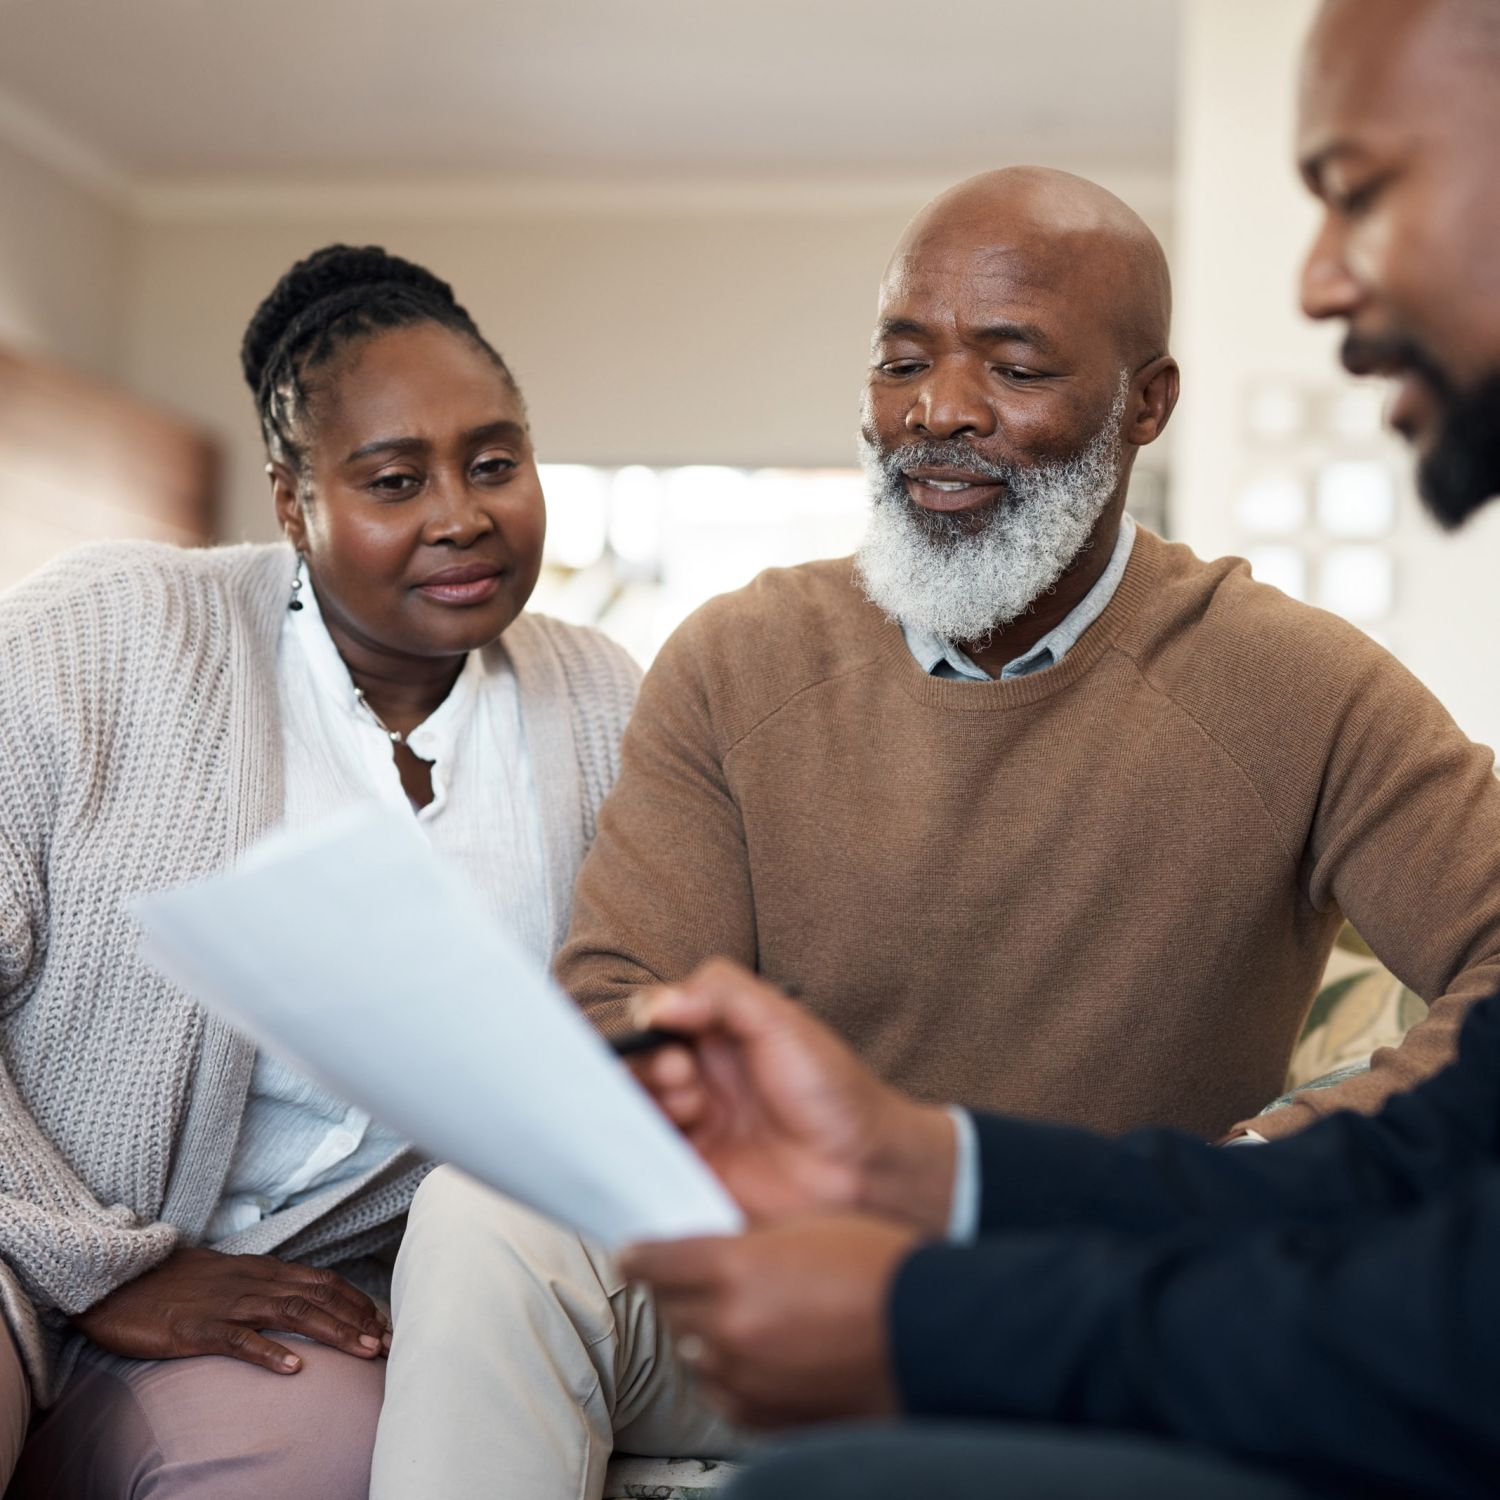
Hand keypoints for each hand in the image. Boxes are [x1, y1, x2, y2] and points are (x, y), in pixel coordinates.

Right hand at [73, 1246, 390, 1373]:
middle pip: (317, 1295)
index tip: (383, 1322)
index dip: (355, 1301)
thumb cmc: (171, 1283)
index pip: (321, 1281)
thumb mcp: (225, 1277)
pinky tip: (293, 1368)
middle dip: (357, 1319)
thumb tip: (294, 1298)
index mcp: (260, 1270)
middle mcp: (252, 1281)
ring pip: (291, 1312)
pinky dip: (269, 1351)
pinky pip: (238, 1340)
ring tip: (362, 1350)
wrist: (117, 1279)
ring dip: (331, 1331)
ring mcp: (226, 1303)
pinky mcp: (196, 1327)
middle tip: (387, 1342)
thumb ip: (260, 1285)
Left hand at [620, 1215, 919, 1428]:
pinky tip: (756, 1352)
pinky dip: (726, 1371)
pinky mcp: (762, 1416)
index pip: (651, 1261)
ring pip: (689, 1350)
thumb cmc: (879, 1271)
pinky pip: (718, 1391)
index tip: (637, 1253)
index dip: (641, 1254)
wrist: (929, 1335)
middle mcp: (729, 1326)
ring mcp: (743, 1377)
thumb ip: (747, 1235)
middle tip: (691, 1277)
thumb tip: (710, 1243)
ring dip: (701, 1330)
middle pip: (665, 1305)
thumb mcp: (806, 1223)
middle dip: (673, 1288)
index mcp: (735, 1269)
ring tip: (738, 1314)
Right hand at [633, 960, 956, 1231]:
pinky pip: (648, 1161)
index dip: (651, 1026)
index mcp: (718, 1034)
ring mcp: (696, 1126)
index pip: (658, 1019)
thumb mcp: (781, 1020)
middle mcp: (702, 1077)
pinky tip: (672, 1144)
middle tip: (685, 1078)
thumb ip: (720, 994)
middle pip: (640, 1065)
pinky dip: (644, 1150)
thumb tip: (654, 1004)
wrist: (861, 1165)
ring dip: (653, 1106)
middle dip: (653, 1068)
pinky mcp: (694, 1171)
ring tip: (694, 1111)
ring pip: (639, 1110)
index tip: (664, 1033)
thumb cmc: (831, 1089)